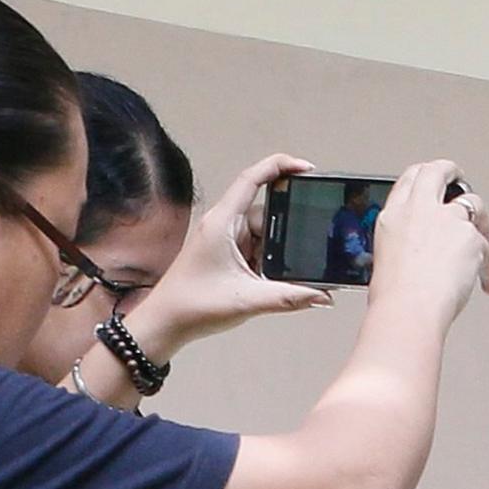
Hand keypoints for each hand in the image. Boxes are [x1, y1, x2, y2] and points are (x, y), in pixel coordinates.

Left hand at [130, 152, 336, 356]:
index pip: (252, 179)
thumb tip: (322, 295)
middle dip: (290, 228)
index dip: (280, 166)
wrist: (166, 322)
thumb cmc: (192, 305)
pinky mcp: (228, 255)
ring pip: (266, 234)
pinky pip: (259, 250)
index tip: (306, 168)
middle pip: (267, 213)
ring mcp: (226, 240)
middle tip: (311, 242)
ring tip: (292, 271)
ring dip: (281, 251)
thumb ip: (290, 297)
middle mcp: (224, 226)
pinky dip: (273, 262)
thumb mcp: (247, 300)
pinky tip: (280, 279)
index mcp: (222, 223)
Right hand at [369, 159, 488, 319]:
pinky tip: (487, 284)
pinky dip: (488, 270)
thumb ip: (405, 242)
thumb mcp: (387, 257)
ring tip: (483, 239)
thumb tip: (420, 250)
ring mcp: (448, 220)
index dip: (425, 174)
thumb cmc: (395, 295)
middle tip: (460, 178)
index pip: (410, 179)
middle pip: (438, 172)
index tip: (434, 177)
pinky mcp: (471, 238)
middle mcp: (420, 210)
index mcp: (395, 214)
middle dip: (452, 171)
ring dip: (481, 220)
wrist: (408, 308)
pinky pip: (487, 250)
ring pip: (473, 203)